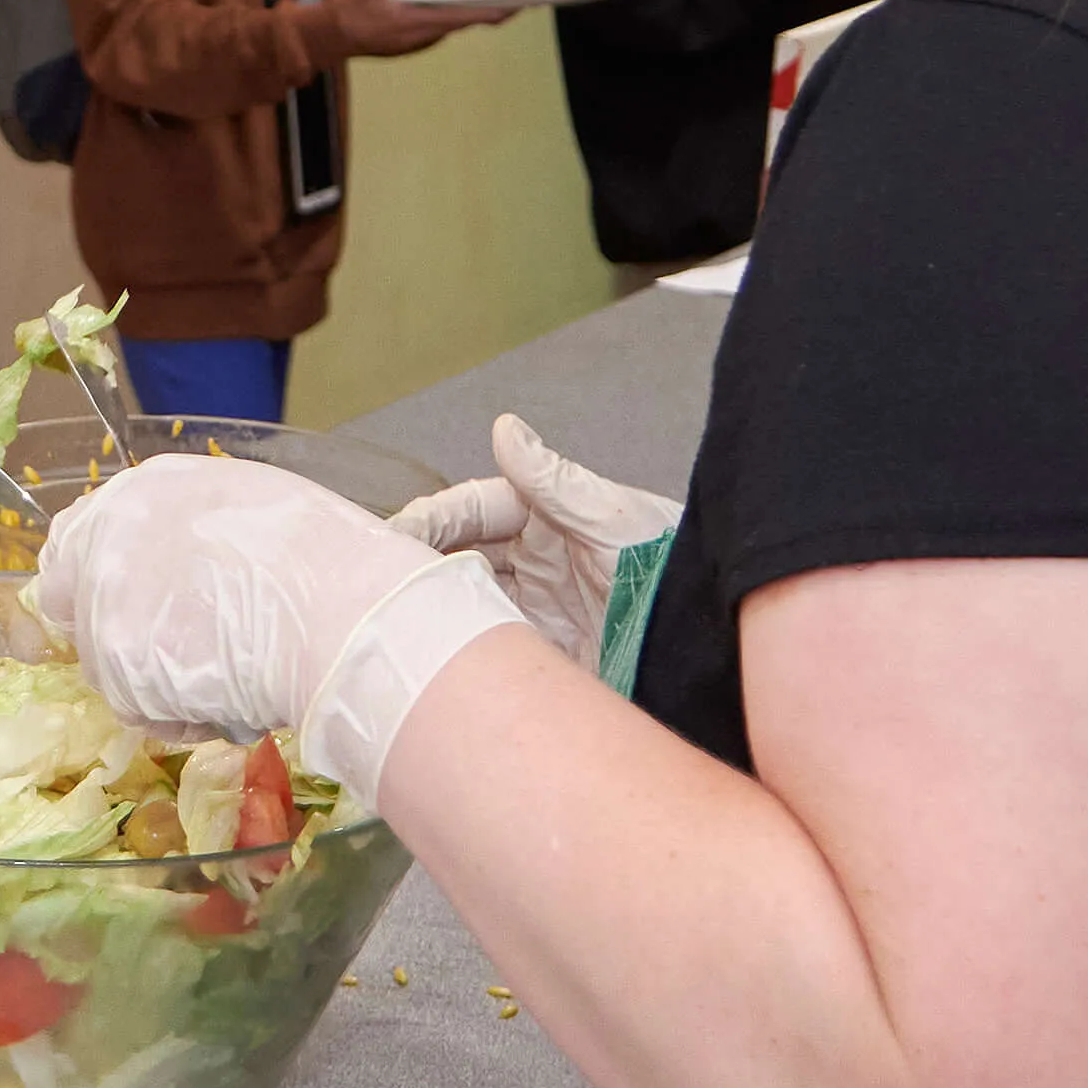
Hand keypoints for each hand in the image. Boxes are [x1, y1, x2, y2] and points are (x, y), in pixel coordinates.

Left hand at [37, 453, 525, 813]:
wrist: (339, 614)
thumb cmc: (325, 556)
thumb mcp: (250, 506)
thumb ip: (193, 528)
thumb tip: (184, 563)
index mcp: (145, 488)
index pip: (77, 538)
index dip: (102, 582)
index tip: (136, 610)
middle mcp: (109, 534)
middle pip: (77, 606)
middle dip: (122, 639)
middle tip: (183, 658)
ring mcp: (106, 599)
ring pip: (108, 668)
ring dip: (155, 685)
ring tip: (228, 681)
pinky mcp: (117, 665)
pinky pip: (139, 711)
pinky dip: (178, 720)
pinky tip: (230, 703)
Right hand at [326, 0, 476, 57]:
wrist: (328, 39)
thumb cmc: (346, 11)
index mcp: (416, 20)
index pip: (462, 15)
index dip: (490, 9)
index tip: (515, 2)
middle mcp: (423, 35)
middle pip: (465, 22)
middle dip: (490, 10)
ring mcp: (419, 42)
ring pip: (455, 26)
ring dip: (475, 14)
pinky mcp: (412, 43)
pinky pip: (443, 29)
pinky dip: (457, 18)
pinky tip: (464, 6)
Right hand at [389, 414, 681, 668]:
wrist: (709, 637)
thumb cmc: (668, 564)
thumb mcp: (613, 517)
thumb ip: (556, 482)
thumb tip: (505, 429)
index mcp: (545, 514)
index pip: (472, 509)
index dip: (432, 520)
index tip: (394, 536)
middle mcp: (534, 558)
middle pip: (459, 555)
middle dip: (419, 565)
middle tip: (379, 583)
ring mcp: (536, 608)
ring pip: (468, 602)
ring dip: (436, 609)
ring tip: (396, 620)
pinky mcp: (546, 654)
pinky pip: (493, 650)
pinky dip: (463, 653)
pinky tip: (438, 658)